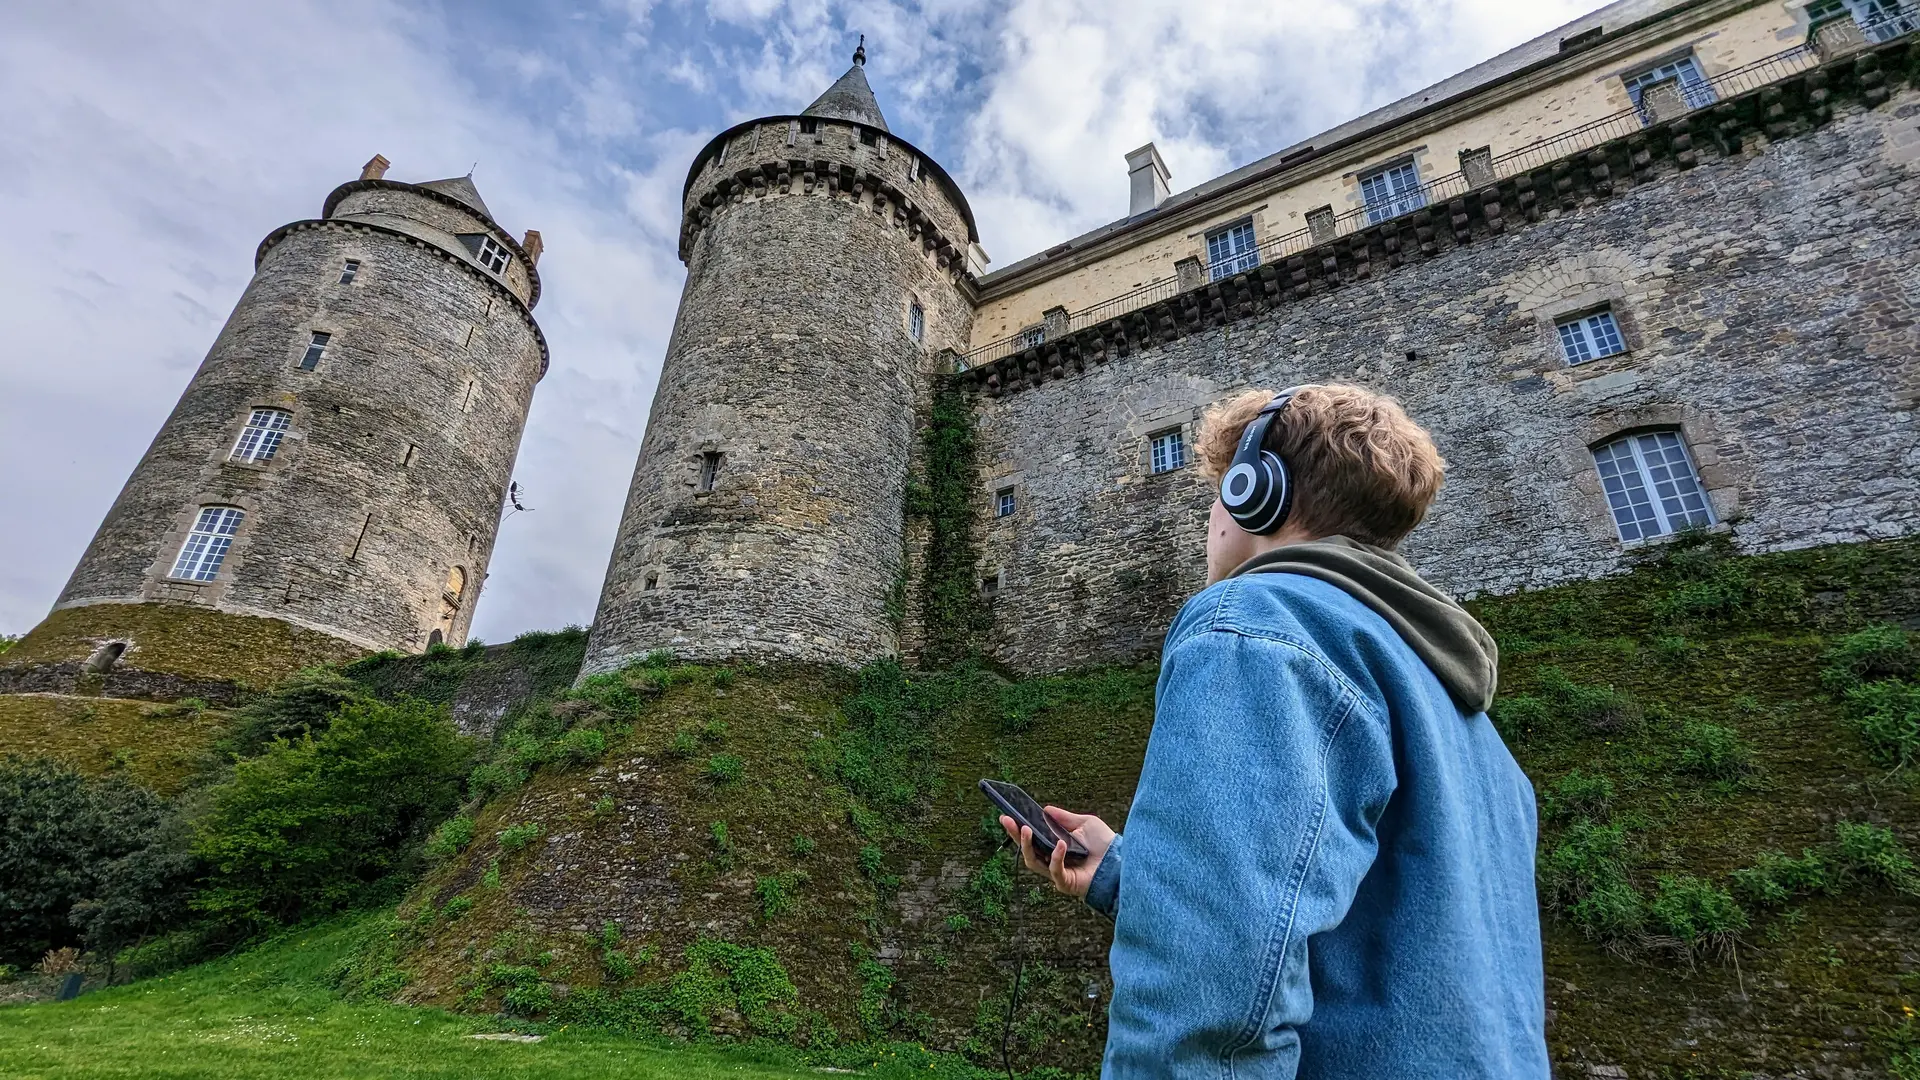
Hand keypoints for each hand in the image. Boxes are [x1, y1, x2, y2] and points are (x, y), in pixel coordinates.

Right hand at [999, 806, 1114, 897]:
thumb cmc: (1104, 844)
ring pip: (1033, 862)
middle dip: (1015, 835)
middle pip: (1027, 850)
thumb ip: (1065, 818)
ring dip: (1027, 845)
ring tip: (1026, 829)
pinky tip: (1060, 844)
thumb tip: (1045, 809)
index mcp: (1054, 847)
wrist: (1121, 861)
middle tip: (1006, 820)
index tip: (1007, 816)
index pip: (1032, 839)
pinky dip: (1056, 856)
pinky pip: (1055, 870)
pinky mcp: (1066, 883)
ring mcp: (1057, 873)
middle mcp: (1052, 861)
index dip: (1018, 829)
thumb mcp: (1084, 824)